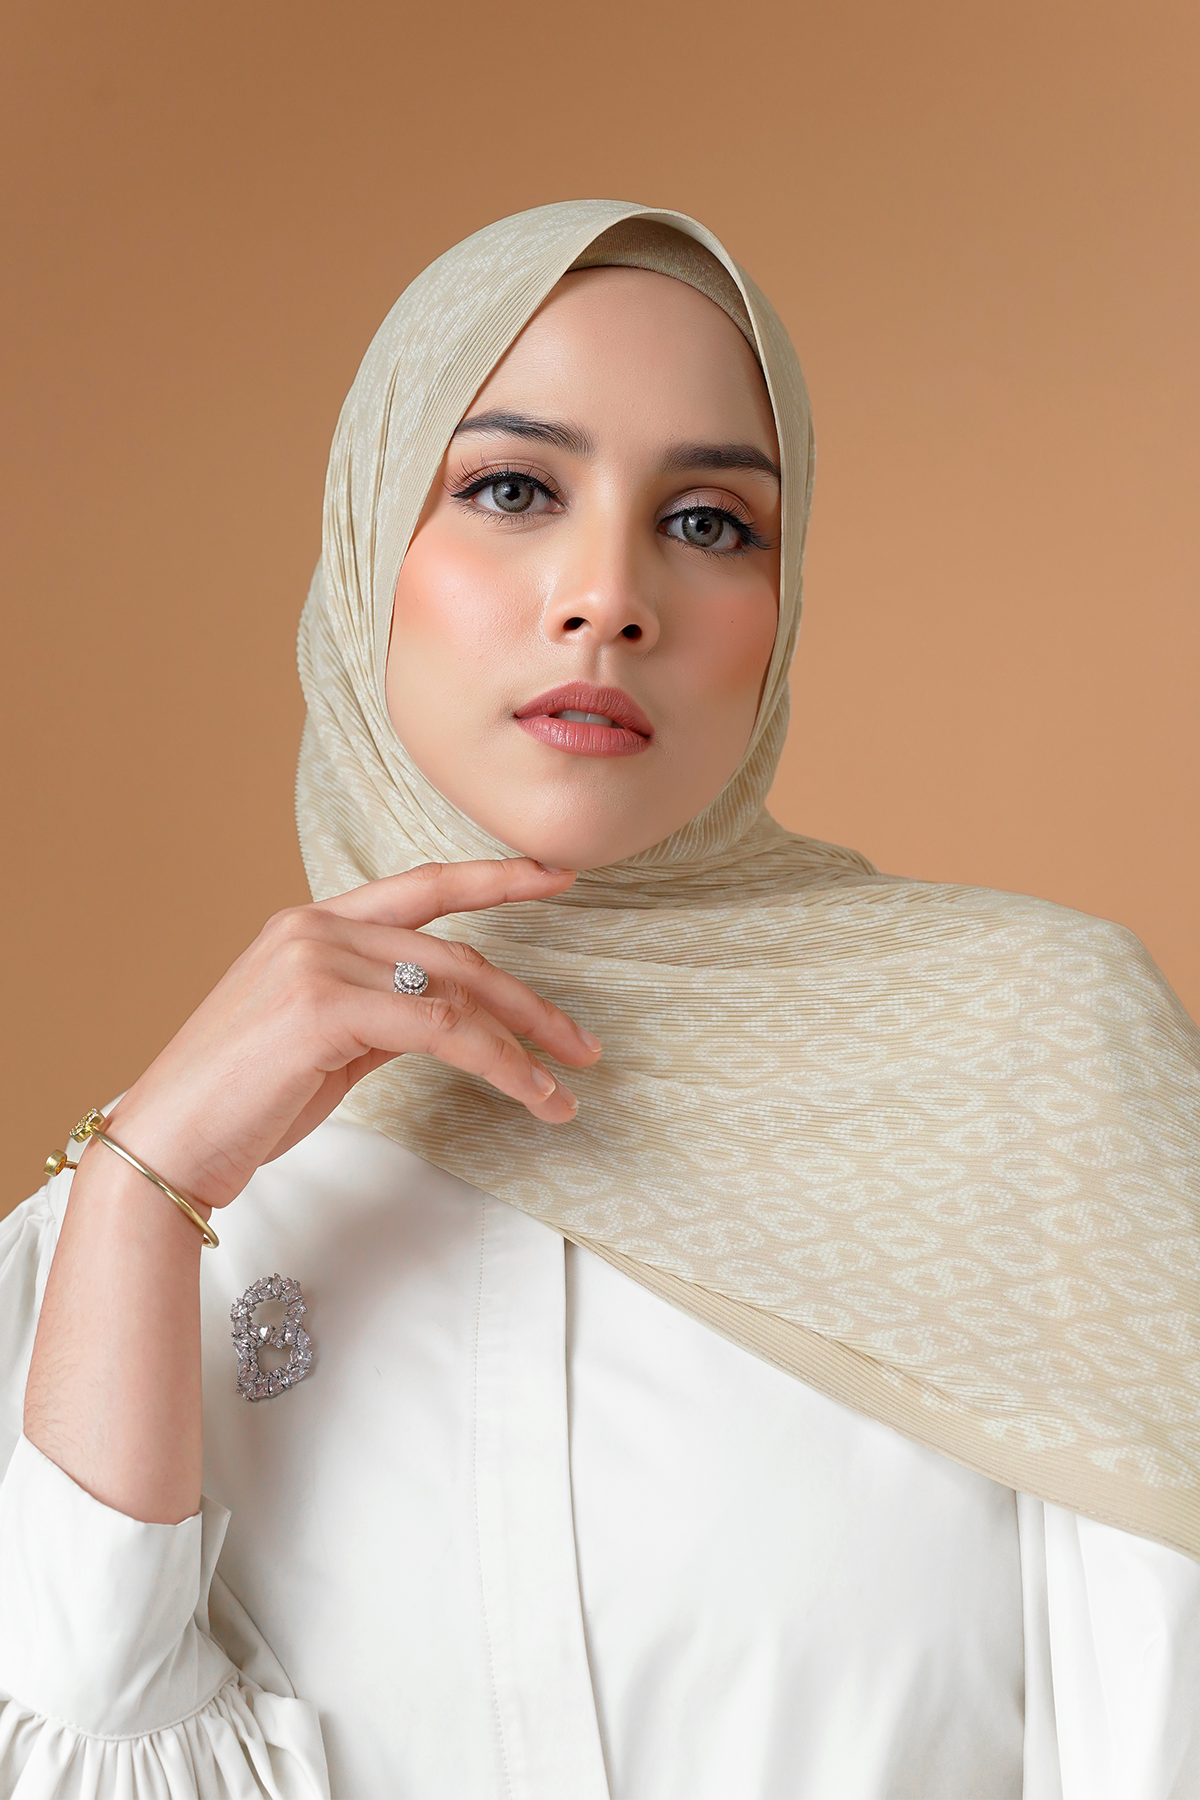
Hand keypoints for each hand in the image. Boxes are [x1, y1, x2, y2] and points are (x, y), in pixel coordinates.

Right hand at [103, 859, 596, 1211]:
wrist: (168, 1146)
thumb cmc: (239, 1104)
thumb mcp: (321, 1043)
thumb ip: (380, 1013)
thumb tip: (446, 1020)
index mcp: (310, 923)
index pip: (423, 887)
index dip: (496, 877)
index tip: (557, 874)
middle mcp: (314, 927)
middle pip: (456, 953)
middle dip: (530, 1002)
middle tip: (583, 1044)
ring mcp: (317, 961)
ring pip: (457, 992)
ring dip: (525, 1044)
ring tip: (564, 1088)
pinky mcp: (323, 1007)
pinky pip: (442, 1030)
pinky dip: (498, 1064)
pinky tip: (529, 1093)